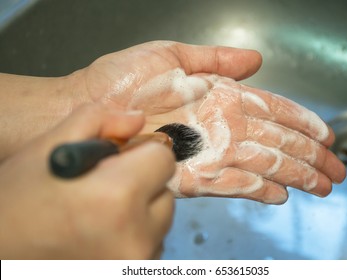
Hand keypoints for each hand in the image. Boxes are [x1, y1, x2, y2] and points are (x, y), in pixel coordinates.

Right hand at [0, 104, 174, 258]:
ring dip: (140, 214)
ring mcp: (135, 264)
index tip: (117, 162)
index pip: (164, 160)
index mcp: (118, 196)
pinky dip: (135, 237)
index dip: (140, 155)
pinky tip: (102, 236)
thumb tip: (138, 120)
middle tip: (103, 191)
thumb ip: (100, 120)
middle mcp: (135, 236)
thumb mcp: (51, 145)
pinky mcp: (130, 277)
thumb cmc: (18, 199)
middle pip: (166, 194)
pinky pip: (150, 246)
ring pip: (160, 222)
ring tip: (100, 216)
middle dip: (142, 185)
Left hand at [73, 41, 345, 203]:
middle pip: (274, 142)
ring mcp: (206, 151)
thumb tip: (255, 60)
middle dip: (309, 156)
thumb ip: (214, 59)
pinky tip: (279, 195)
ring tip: (319, 185)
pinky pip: (228, 183)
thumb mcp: (171, 55)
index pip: (271, 111)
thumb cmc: (122, 79)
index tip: (325, 134)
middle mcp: (218, 126)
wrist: (88, 105)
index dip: (301, 122)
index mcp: (218, 97)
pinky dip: (255, 189)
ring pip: (260, 165)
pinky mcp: (188, 174)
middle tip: (335, 169)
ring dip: (293, 175)